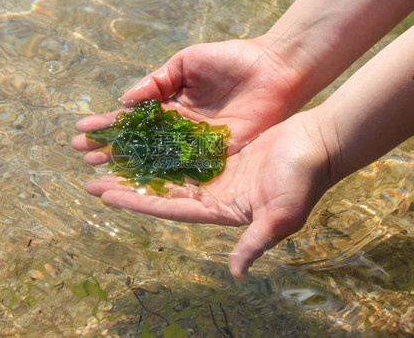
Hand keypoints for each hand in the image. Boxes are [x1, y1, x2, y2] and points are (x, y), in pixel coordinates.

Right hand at [72, 36, 307, 163]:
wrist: (274, 69)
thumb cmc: (232, 59)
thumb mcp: (186, 62)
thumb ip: (156, 81)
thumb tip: (123, 101)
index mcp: (170, 105)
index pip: (132, 119)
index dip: (107, 126)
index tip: (80, 133)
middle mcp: (179, 129)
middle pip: (139, 145)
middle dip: (110, 151)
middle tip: (82, 159)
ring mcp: (196, 146)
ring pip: (156, 162)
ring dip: (128, 171)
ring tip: (98, 177)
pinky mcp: (216, 158)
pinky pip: (185, 172)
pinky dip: (162, 181)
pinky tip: (137, 187)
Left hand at [83, 111, 332, 280]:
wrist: (321, 144)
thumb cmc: (304, 177)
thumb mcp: (282, 214)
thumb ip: (257, 242)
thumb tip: (237, 274)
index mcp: (221, 211)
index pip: (170, 210)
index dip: (137, 204)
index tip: (105, 196)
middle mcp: (214, 195)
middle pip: (161, 192)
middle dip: (128, 186)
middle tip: (92, 179)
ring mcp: (216, 174)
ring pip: (168, 170)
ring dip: (140, 165)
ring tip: (109, 158)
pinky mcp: (221, 154)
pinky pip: (184, 150)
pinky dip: (162, 146)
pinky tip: (142, 139)